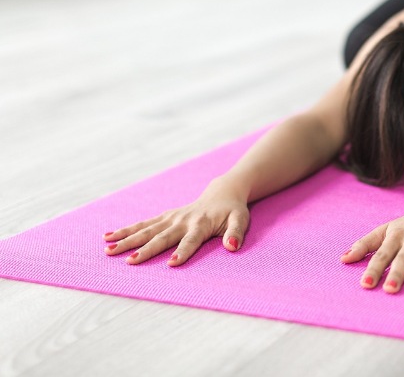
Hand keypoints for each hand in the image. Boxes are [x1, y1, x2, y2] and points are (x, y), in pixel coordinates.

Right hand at [102, 177, 250, 265]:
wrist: (222, 193)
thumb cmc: (232, 211)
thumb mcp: (241, 220)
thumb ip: (236, 233)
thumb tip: (232, 246)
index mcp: (201, 224)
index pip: (191, 241)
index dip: (182, 252)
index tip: (171, 264)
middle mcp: (182, 221)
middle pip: (162, 237)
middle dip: (145, 249)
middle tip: (129, 261)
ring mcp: (171, 218)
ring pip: (146, 230)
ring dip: (127, 240)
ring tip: (108, 250)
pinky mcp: (164, 217)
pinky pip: (142, 224)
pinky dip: (125, 230)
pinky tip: (107, 237)